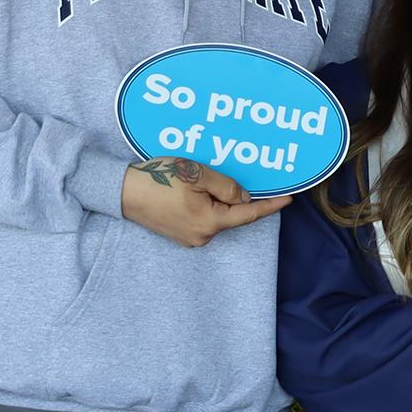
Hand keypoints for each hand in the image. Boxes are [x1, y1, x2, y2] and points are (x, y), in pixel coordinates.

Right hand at [121, 157, 291, 247]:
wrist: (121, 192)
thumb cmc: (158, 180)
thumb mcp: (197, 174)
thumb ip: (226, 186)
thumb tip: (244, 197)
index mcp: (210, 222)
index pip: (249, 214)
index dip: (270, 206)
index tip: (289, 199)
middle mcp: (202, 236)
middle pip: (232, 214)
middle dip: (236, 196)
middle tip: (235, 174)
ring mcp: (189, 237)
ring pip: (217, 215)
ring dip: (218, 198)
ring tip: (204, 178)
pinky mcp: (179, 233)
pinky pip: (203, 217)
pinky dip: (207, 204)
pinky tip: (196, 189)